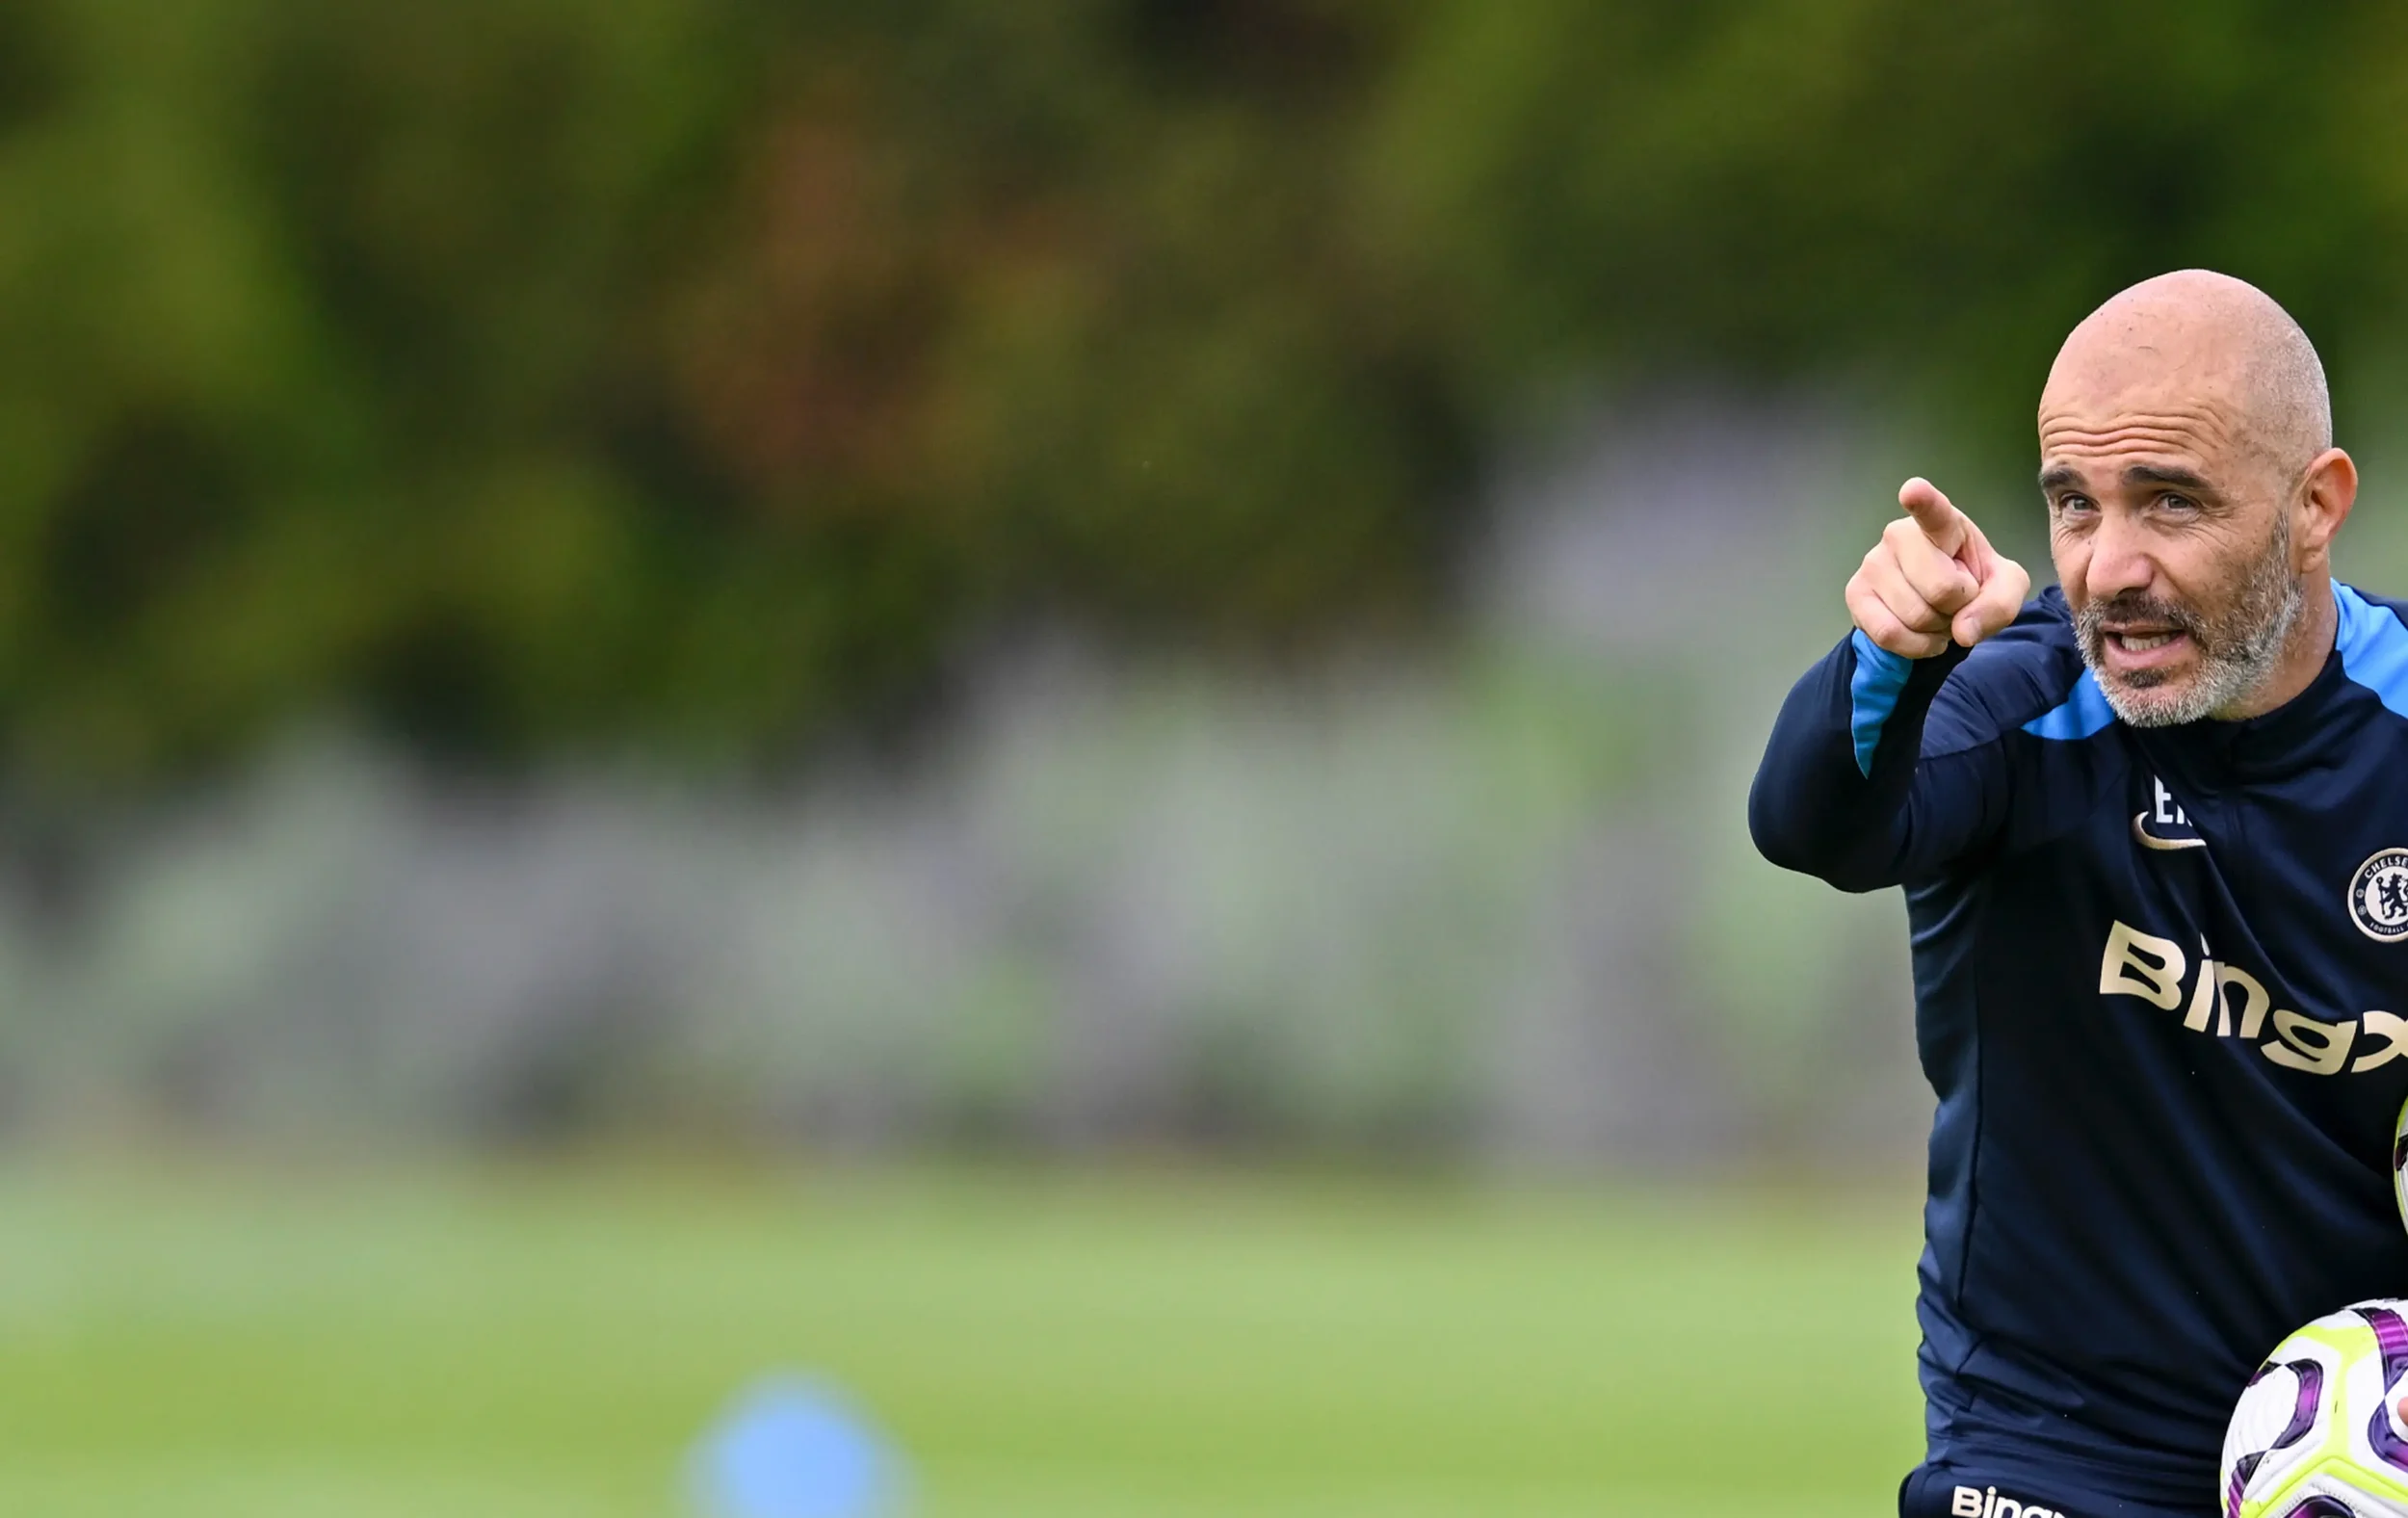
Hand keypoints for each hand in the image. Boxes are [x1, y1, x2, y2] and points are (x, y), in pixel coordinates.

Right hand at [1844, 478, 2030, 657]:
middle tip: (1956, 601)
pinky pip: (1887, 633)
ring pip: (1914, 616)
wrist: (1939, 602)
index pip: (1933, 510)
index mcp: (1943, 523)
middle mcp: (1899, 535)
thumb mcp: (2005, 589)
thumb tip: (1962, 631)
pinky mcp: (1855, 593)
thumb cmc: (1972, 581)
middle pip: (1940, 589)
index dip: (1922, 500)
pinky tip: (1921, 636)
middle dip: (1957, 607)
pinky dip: (1913, 646)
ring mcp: (1872, 563)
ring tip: (1937, 615)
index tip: (1913, 491)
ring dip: (1936, 630)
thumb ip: (1999, 604)